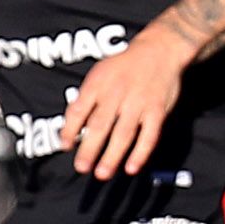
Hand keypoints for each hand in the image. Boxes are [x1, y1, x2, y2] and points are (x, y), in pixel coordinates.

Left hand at [61, 33, 188, 178]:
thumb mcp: (100, 72)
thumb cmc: (124, 65)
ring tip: (102, 174)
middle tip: (81, 167)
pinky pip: (149, 135)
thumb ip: (86, 98)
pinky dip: (140, 153)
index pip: (79, 109)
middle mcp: (117, 93)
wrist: (159, 49)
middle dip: (89, 148)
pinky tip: (131, 168)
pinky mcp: (157, 111)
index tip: (64, 146)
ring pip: (124, 133)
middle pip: (100, 125)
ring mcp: (138, 103)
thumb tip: (71, 126)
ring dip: (112, 155)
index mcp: (99, 83)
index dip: (70, 129)